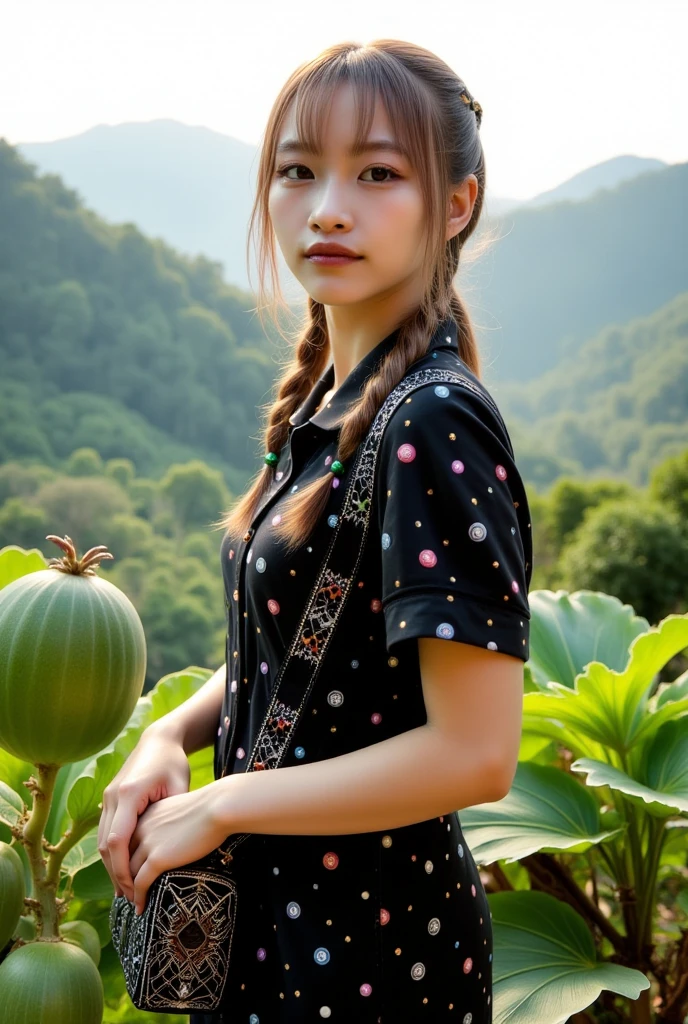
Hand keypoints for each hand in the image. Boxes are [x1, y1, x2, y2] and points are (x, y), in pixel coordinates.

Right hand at [97, 726, 190, 902]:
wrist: (159, 739)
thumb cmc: (174, 762)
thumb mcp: (179, 786)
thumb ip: (173, 816)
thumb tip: (176, 849)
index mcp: (129, 794)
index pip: (117, 841)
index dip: (122, 870)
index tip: (134, 890)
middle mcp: (112, 796)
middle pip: (105, 845)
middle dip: (116, 874)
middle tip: (130, 898)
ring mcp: (107, 797)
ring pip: (102, 840)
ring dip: (112, 866)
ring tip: (126, 890)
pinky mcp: (110, 799)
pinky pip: (106, 831)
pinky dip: (113, 852)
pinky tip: (124, 867)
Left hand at [128, 783, 228, 914]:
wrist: (218, 807)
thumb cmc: (211, 806)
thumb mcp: (182, 809)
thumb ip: (172, 821)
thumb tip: (176, 834)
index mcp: (147, 814)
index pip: (128, 840)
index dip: (125, 858)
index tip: (127, 870)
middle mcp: (142, 828)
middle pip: (123, 857)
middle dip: (123, 876)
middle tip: (125, 891)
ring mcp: (148, 843)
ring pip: (128, 873)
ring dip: (129, 890)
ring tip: (134, 902)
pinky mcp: (158, 858)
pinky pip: (141, 883)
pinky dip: (139, 897)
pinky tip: (141, 907)